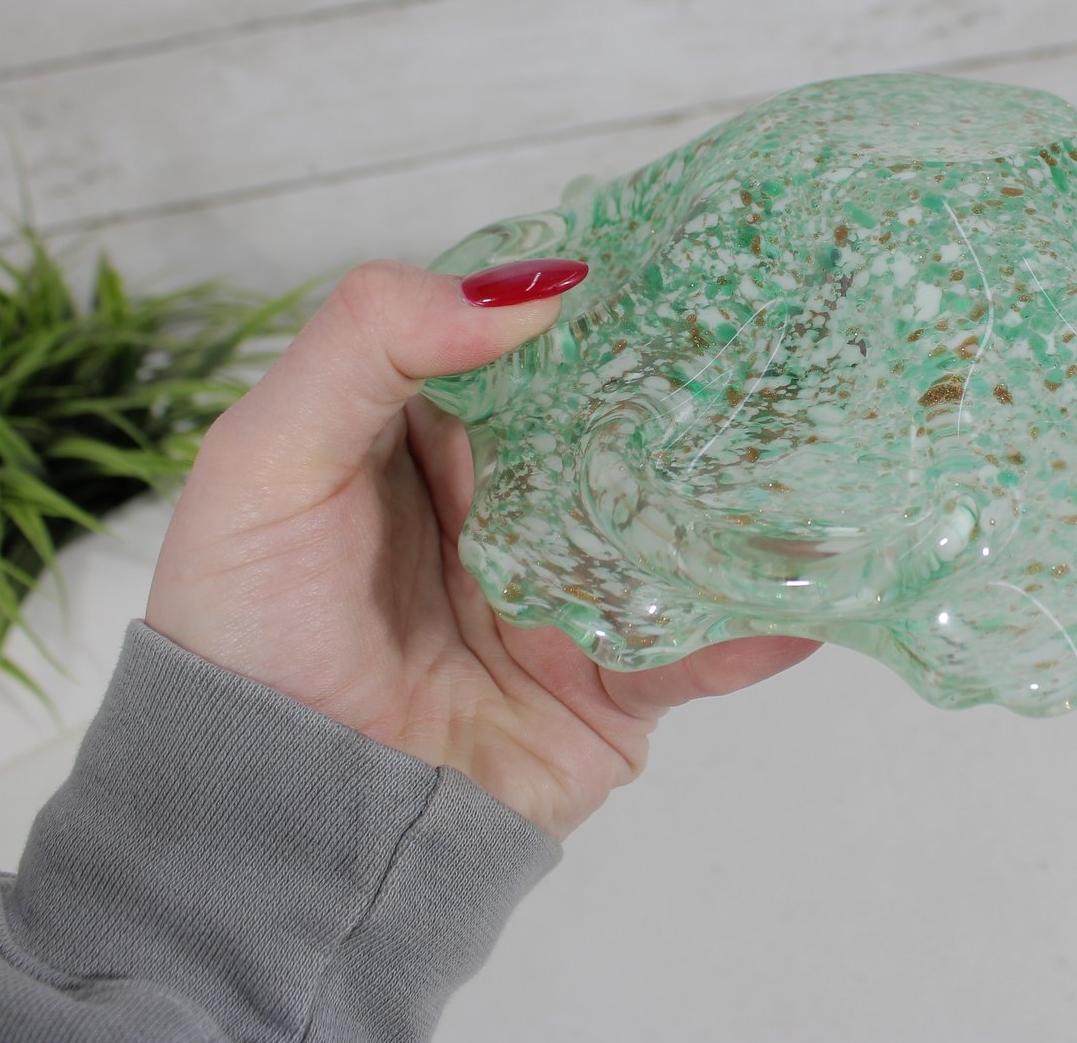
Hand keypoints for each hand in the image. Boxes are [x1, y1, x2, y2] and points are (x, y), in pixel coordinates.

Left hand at [145, 260, 818, 838]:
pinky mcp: (610, 687)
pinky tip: (803, 604)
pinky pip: (696, 652)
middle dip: (699, 384)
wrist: (273, 826)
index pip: (531, 341)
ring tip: (828, 456)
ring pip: (678, 529)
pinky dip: (753, 632)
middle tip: (788, 331)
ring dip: (749, 501)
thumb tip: (529, 285)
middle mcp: (514, 503)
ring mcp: (571, 594)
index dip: (594, 295)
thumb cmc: (248, 631)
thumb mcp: (269, 458)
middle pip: (624, 425)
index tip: (678, 250)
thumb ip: (368, 343)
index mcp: (433, 433)